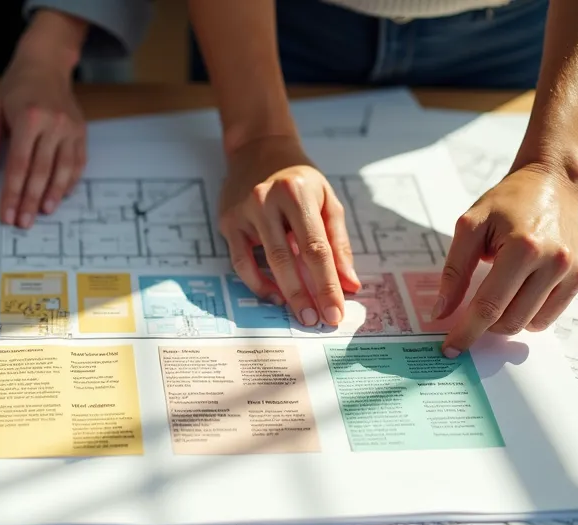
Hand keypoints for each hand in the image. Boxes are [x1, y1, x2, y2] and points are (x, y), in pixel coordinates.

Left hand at [0, 10, 87, 227]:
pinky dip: (70, 182)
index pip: (19, 165)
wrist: (46, 63)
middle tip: (24, 222)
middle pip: (41, 172)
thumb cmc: (17, 86)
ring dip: (53, 195)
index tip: (7, 213)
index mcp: (29, 118)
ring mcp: (70, 129)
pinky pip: (78, 163)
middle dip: (31, 200)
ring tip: (44, 213)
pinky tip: (60, 196)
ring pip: (63, 170)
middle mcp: (53, 124)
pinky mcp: (81, 132)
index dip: (12, 193)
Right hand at [219, 136, 360, 327]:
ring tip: (299, 313)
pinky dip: (257, 282)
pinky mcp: (228, 221)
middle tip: (317, 321)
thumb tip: (349, 283)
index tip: (336, 311)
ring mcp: (244, 211)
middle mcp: (267, 200)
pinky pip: (240, 261)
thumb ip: (339, 243)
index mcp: (298, 193)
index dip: (327, 284)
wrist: (260, 149)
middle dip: (305, 295)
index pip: (316, 248)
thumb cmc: (299, 178)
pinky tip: (274, 294)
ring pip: (263, 262)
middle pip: (288, 259)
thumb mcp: (327, 200)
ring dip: (282, 293)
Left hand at [434, 164, 577, 355]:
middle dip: (484, 325)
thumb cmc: (507, 202)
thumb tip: (441, 312)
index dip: (466, 331)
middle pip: (510, 320)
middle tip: (470, 311)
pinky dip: (528, 314)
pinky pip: (549, 316)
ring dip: (506, 320)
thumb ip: (454, 271)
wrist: (552, 183)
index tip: (449, 349)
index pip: (489, 305)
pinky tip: (518, 292)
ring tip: (498, 292)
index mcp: (523, 247)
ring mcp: (571, 271)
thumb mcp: (470, 226)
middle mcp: (553, 262)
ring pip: (530, 323)